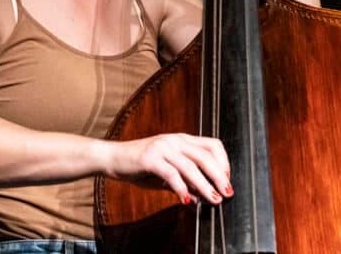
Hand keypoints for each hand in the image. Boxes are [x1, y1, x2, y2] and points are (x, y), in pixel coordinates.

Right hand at [104, 133, 232, 204]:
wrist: (113, 158)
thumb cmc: (140, 166)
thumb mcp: (167, 173)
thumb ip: (186, 181)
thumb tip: (204, 196)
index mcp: (181, 140)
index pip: (212, 145)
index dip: (223, 163)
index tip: (226, 180)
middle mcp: (174, 140)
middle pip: (205, 156)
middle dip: (219, 176)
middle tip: (226, 193)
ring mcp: (162, 147)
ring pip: (191, 166)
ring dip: (205, 185)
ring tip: (213, 199)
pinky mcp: (150, 158)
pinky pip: (171, 174)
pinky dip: (182, 188)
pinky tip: (187, 200)